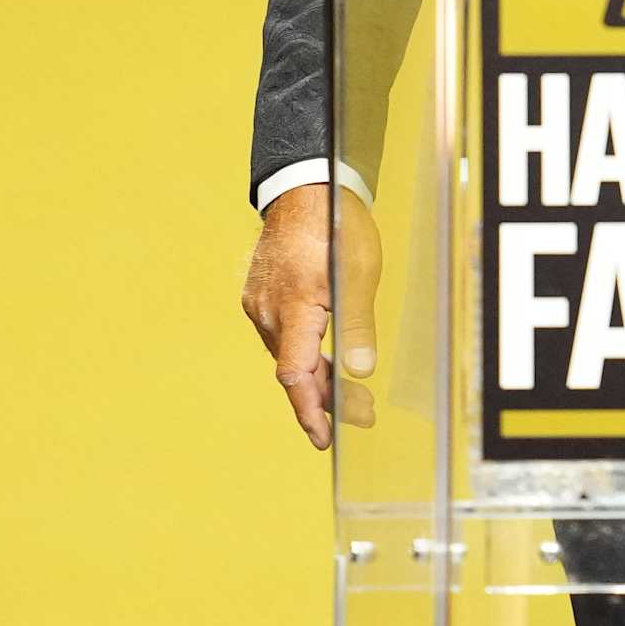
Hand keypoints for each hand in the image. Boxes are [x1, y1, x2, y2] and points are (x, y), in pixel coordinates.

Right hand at [240, 183, 381, 449]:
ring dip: (318, 375)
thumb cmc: (336, 224)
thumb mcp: (359, 273)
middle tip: (364, 414)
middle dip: (327, 398)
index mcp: (294, 308)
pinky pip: (282, 334)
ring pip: (289, 354)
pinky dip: (306, 352)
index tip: (325, 439)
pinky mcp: (260, 294)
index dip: (310, 412)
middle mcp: (268, 311)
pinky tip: (329, 357)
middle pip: (295, 370)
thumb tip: (362, 371)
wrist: (305, 186)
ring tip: (354, 393)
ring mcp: (260, 302)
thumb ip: (358, 324)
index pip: (295, 376)